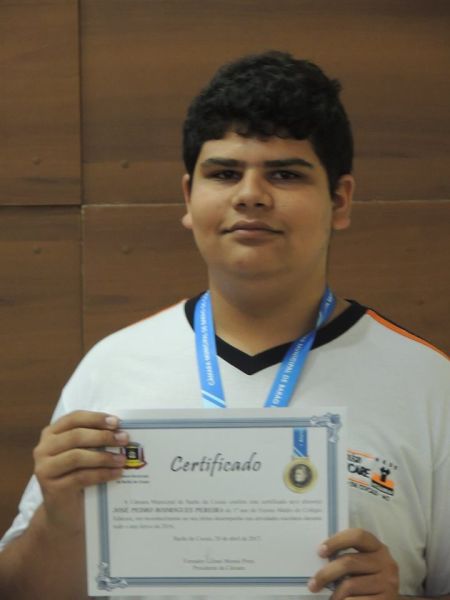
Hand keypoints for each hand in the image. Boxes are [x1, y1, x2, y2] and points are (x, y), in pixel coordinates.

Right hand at [33, 410, 128, 533]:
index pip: (74, 418)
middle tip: (124, 439)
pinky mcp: (52, 488)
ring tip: (122, 459)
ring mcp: (45, 469)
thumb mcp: (84, 454)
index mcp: (51, 434)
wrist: (64, 513)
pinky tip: (117, 473)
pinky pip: (81, 477)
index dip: (95, 418)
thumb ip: (94, 440)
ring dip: (104, 456)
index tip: (117, 422)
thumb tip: (121, 431)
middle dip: (103, 436)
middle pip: (76, 436)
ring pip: (77, 456)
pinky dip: (102, 473)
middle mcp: (43, 449)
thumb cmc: (77, 476)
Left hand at [308, 528, 398, 599]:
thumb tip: (319, 559)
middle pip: (349, 562)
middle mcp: (386, 562)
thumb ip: (346, 557)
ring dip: (335, 593)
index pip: (357, 536)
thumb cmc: (367, 579)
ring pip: (350, 584)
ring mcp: (388, 583)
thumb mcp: (361, 563)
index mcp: (377, 547)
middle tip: (312, 585)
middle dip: (326, 574)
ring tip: (330, 598)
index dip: (337, 541)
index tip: (320, 552)